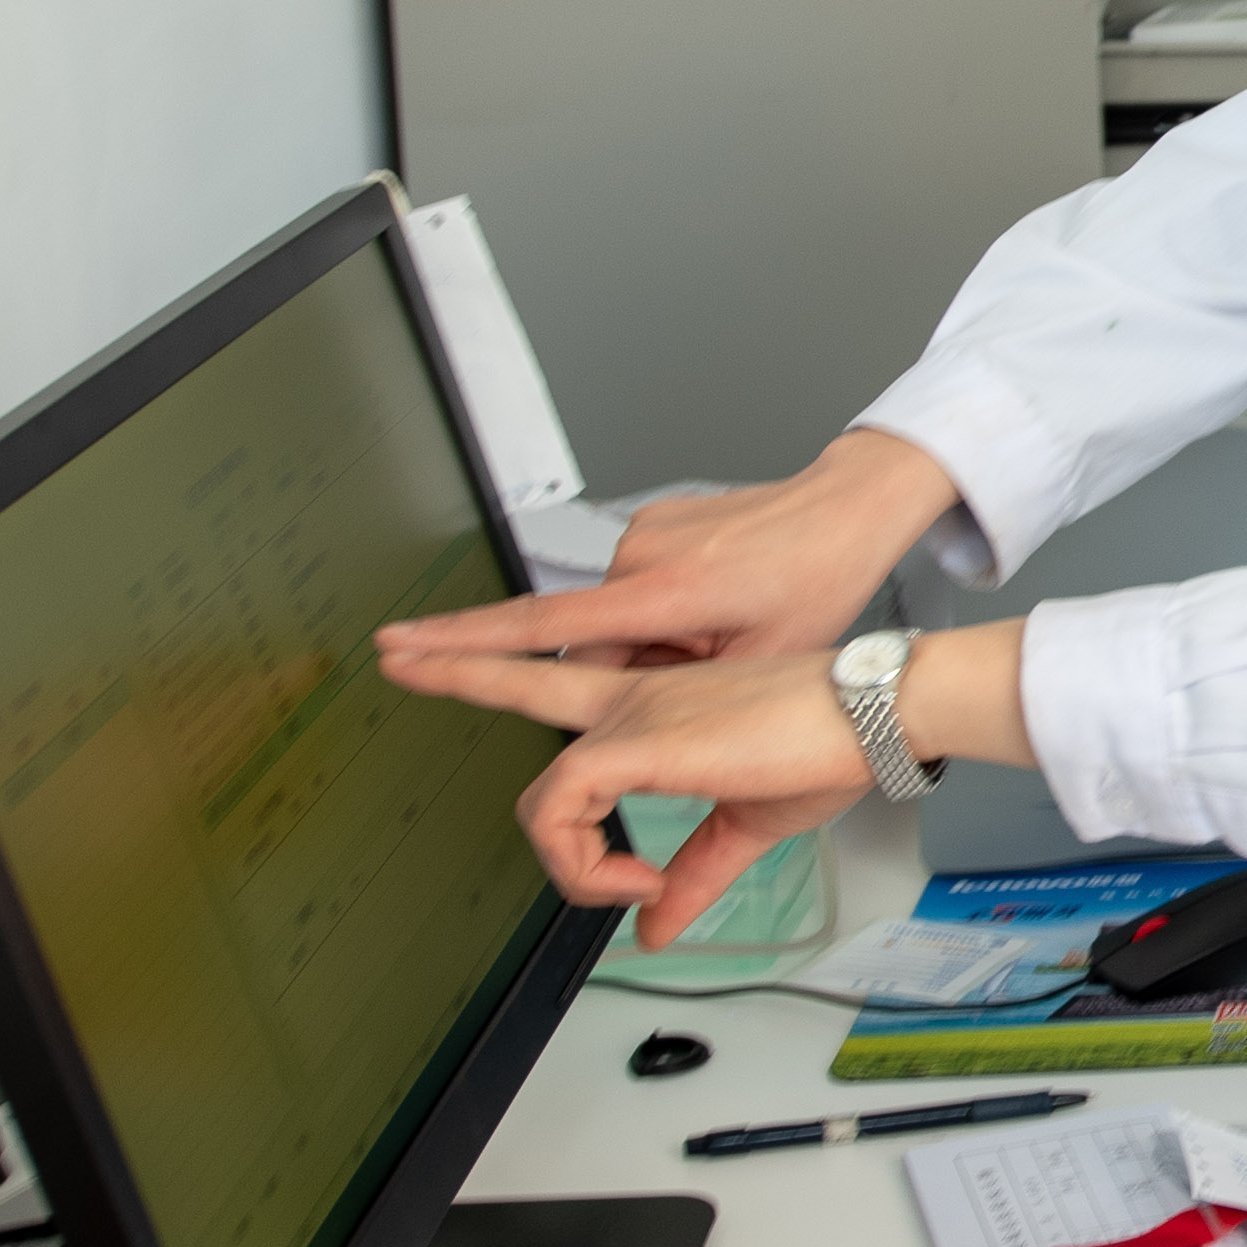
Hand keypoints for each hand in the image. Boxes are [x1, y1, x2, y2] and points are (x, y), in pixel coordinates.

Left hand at [377, 624, 1034, 947]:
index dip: (552, 744)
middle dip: (453, 669)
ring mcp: (634, 717)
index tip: (629, 877)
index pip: (571, 698)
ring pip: (543, 787)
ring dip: (563, 859)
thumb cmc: (831, 749)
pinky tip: (634, 880)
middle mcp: (636, 699)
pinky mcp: (639, 743)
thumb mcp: (749, 826)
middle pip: (522, 679)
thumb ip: (693, 876)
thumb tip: (656, 930)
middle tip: (396, 657)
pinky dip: (585, 860)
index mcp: (660, 708)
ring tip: (620, 888)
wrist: (876, 716)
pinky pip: (565, 803)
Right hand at [378, 429, 960, 671]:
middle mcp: (636, 558)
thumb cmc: (820, 581)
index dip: (459, 644)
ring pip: (618, 627)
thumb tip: (626, 739)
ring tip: (729, 634)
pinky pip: (637, 594)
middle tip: (701, 664)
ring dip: (656, 649)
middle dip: (633, 674)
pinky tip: (722, 610)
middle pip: (593, 649)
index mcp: (657, 595)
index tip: (396, 648)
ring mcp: (642, 537)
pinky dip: (665, 619)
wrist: (849, 507)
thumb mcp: (761, 663)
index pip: (535, 626)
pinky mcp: (653, 526)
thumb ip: (684, 705)